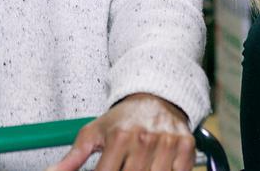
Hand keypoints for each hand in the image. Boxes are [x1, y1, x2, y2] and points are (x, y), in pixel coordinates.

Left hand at [46, 93, 193, 170]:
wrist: (156, 96)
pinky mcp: (186, 147)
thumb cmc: (123, 118)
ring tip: (136, 167)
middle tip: (123, 168)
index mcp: (119, 137)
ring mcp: (166, 144)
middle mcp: (143, 140)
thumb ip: (73, 158)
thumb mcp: (94, 133)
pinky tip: (157, 166)